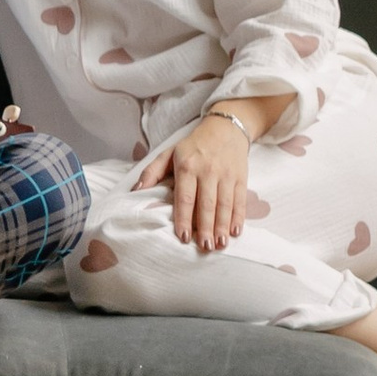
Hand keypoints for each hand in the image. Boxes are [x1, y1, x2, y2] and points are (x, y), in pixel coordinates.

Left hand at [136, 109, 250, 252]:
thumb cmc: (193, 145)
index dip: (184, 218)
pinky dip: (238, 217)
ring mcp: (226, 175)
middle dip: (205, 228)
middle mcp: (208, 171)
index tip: (183, 236)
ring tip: (219, 244)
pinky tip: (235, 231)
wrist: (225, 128)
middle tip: (204, 247)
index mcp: (187, 166)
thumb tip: (135, 190)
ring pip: (224, 205)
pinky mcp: (241, 177)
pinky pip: (240, 200)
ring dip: (222, 226)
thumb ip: (152, 172)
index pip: (185, 197)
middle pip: (206, 204)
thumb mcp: (169, 153)